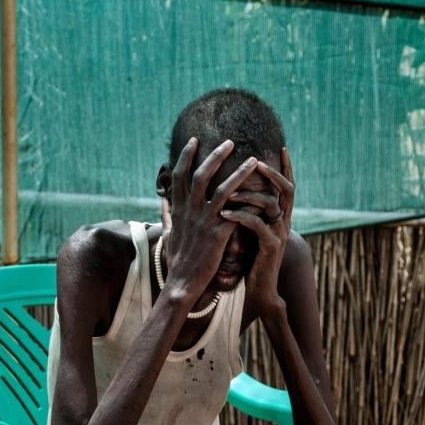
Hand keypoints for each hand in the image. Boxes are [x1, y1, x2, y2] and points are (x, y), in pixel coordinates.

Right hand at [163, 138, 259, 300]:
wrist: (182, 284)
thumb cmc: (177, 261)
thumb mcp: (167, 233)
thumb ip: (166, 214)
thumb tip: (162, 199)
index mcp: (179, 210)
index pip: (180, 175)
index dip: (186, 156)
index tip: (195, 140)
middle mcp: (190, 212)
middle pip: (200, 176)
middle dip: (215, 156)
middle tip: (230, 142)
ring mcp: (204, 224)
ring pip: (222, 191)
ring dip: (239, 174)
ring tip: (254, 161)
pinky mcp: (217, 237)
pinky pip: (236, 215)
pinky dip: (249, 203)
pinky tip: (262, 194)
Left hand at [220, 147, 294, 312]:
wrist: (262, 289)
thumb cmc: (254, 260)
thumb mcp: (254, 233)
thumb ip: (252, 212)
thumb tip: (238, 191)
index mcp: (281, 217)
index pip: (288, 186)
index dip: (287, 167)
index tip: (282, 147)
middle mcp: (284, 222)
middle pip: (287, 189)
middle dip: (272, 173)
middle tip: (255, 162)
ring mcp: (279, 234)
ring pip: (271, 204)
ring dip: (249, 194)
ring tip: (229, 190)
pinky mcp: (270, 247)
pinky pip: (257, 224)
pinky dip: (240, 215)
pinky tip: (224, 212)